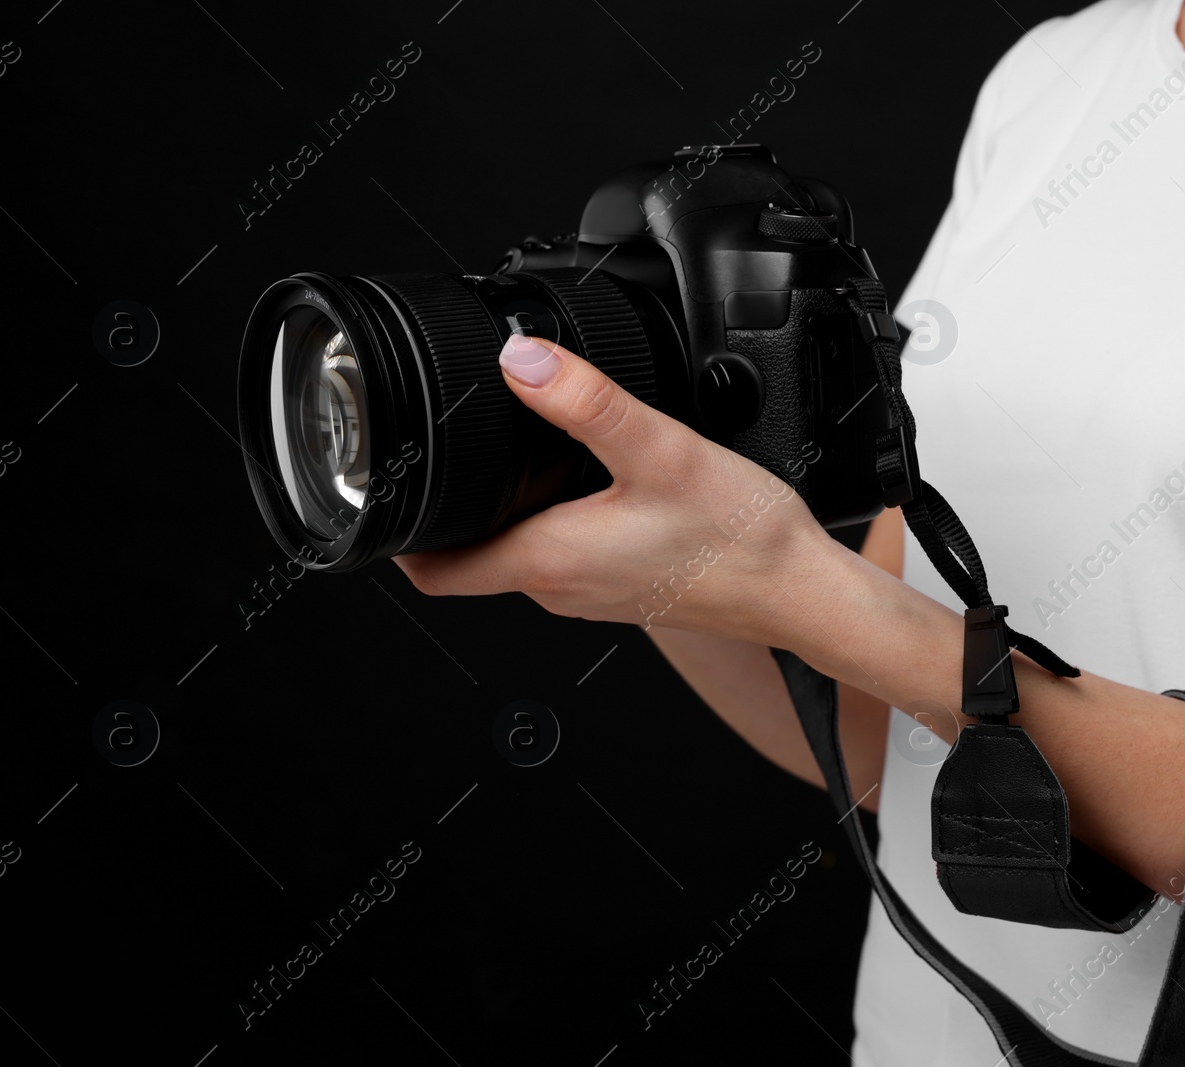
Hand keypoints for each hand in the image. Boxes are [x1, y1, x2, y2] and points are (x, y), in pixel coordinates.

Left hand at [393, 334, 839, 644]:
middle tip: (449, 447)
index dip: (396, 536)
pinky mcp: (624, 586)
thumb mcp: (660, 451)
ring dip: (504, 511)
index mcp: (549, 560)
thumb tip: (520, 359)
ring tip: (513, 454)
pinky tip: (585, 482)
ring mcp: (592, 593)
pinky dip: (552, 519)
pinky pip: (564, 555)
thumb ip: (586, 402)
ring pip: (519, 552)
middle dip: (451, 508)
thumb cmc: (740, 542)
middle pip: (471, 555)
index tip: (384, 495)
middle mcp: (561, 588)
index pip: (435, 571)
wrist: (800, 592)